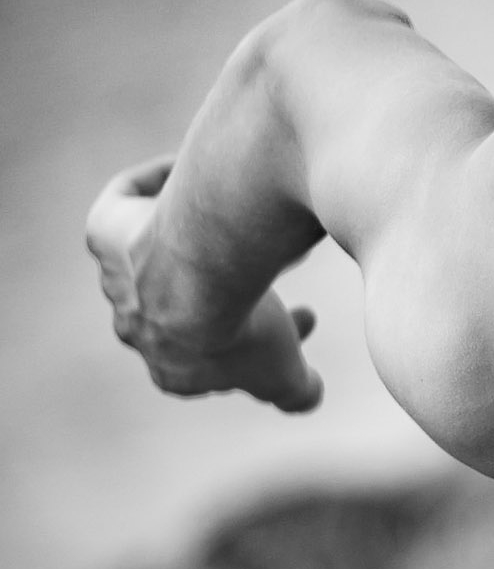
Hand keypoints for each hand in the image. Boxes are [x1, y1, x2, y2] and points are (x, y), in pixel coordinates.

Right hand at [86, 157, 323, 411]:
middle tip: (286, 272)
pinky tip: (189, 172)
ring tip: (245, 225)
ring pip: (153, 258)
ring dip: (193, 244)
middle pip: (184, 308)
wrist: (204, 275)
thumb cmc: (246, 325)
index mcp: (171, 367)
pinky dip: (151, 186)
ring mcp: (116, 277)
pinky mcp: (107, 230)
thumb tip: (310, 396)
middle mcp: (132, 325)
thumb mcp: (285, 373)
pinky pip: (123, 203)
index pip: (218, 358)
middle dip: (233, 294)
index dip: (267, 340)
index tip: (310, 315)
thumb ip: (298, 393)